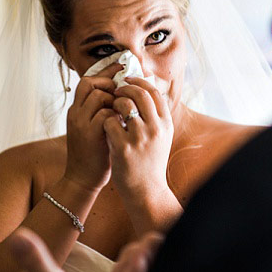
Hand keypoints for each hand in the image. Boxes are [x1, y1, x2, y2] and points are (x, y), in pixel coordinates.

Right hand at [64, 63, 123, 191]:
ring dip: (115, 100)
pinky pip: (105, 113)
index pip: (87, 81)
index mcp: (76, 110)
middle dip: (109, 82)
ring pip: (98, 96)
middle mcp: (75, 113)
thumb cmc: (94, 153)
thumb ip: (102, 111)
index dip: (105, 72)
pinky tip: (123, 123)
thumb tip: (122, 95)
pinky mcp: (89, 134)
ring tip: (122, 111)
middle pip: (90, 83)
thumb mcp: (93, 128)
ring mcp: (80, 123)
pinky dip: (117, 115)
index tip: (121, 66)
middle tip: (123, 90)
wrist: (83, 178)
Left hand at [103, 76, 173, 196]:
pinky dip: (106, 122)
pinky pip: (110, 122)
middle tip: (115, 91)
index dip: (139, 82)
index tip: (127, 80)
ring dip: (113, 104)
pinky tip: (106, 129)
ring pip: (123, 104)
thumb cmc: (150, 162)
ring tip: (111, 112)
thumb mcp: (162, 137)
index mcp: (166, 124)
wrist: (146, 191)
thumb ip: (155, 117)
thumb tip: (144, 92)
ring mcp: (140, 138)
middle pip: (139, 94)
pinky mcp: (124, 148)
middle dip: (124, 88)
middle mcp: (155, 128)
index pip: (154, 92)